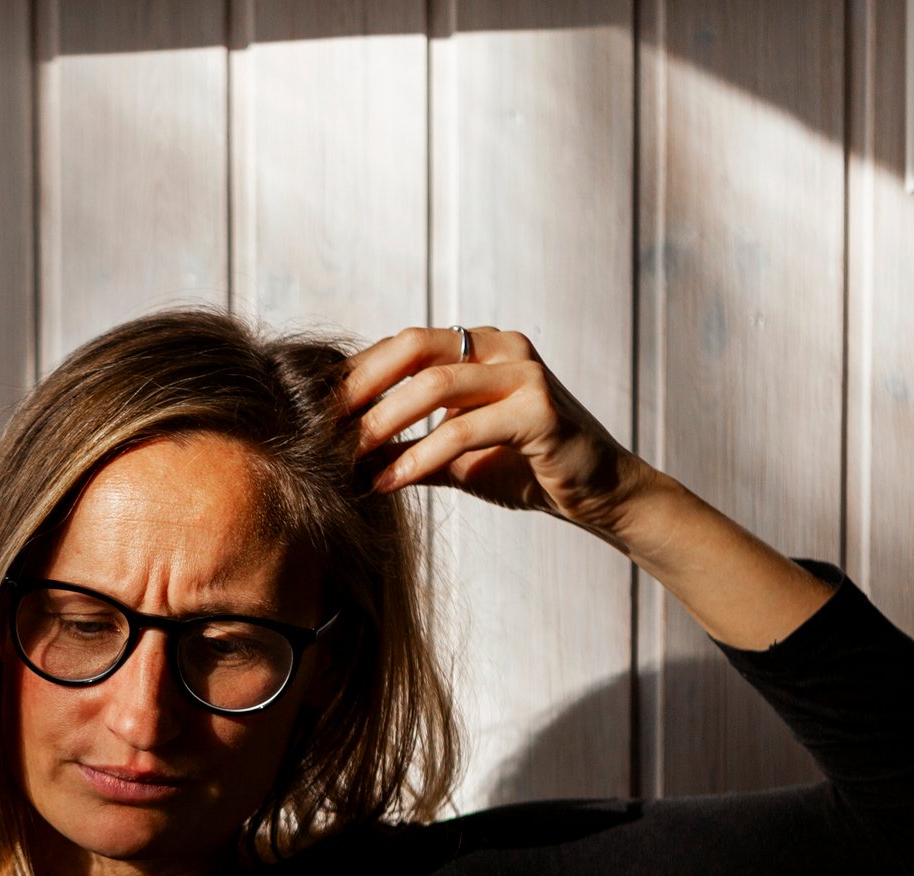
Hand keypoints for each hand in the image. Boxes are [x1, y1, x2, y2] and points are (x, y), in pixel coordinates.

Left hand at [342, 326, 654, 540]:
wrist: (597, 493)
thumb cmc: (525, 469)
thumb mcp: (456, 454)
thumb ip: (409, 445)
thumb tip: (345, 454)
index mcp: (482, 346)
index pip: (406, 345)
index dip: (358, 373)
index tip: (316, 409)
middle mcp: (503, 347)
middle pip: (415, 347)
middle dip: (362, 386)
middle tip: (321, 425)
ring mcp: (524, 373)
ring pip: (434, 385)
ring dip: (383, 422)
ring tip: (348, 457)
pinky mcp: (539, 410)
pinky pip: (463, 429)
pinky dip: (419, 456)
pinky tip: (390, 482)